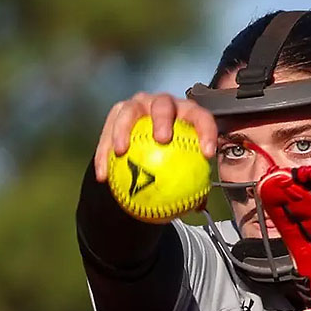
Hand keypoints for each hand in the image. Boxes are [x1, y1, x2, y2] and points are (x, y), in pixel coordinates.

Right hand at [93, 92, 217, 182]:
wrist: (146, 146)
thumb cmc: (171, 157)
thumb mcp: (184, 169)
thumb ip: (192, 183)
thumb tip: (198, 206)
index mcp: (186, 114)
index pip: (200, 117)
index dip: (206, 131)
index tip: (206, 153)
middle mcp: (163, 104)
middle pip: (163, 105)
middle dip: (162, 119)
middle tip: (162, 139)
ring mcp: (139, 105)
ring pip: (130, 111)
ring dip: (123, 130)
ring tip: (121, 151)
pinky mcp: (118, 111)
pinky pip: (108, 131)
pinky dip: (104, 153)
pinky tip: (103, 175)